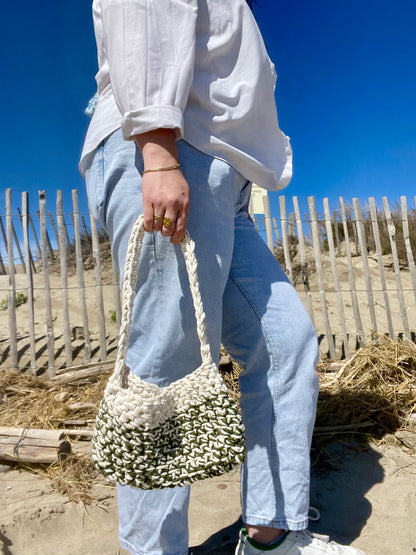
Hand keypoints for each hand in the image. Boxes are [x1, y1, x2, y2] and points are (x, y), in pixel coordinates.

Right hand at [134, 129, 189, 243]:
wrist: (162, 164)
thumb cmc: (175, 180)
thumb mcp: (186, 194)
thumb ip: (183, 209)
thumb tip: (179, 227)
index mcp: (184, 204)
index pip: (181, 227)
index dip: (177, 238)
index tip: (174, 240)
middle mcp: (172, 205)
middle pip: (168, 229)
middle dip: (166, 233)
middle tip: (165, 231)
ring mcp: (159, 204)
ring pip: (157, 226)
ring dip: (157, 229)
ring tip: (157, 225)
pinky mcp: (148, 201)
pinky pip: (147, 221)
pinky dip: (148, 227)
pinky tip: (150, 226)